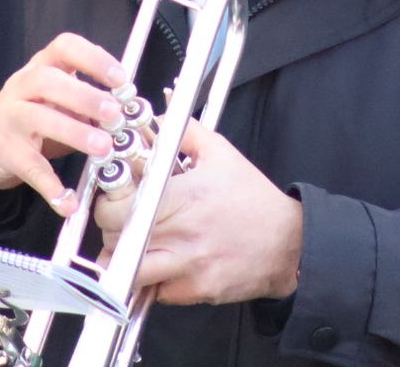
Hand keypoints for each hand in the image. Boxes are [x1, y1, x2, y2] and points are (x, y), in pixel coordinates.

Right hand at [0, 33, 126, 215]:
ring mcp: (11, 118)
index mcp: (42, 66)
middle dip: (84, 96)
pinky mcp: (8, 152)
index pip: (65, 47)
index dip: (93, 58)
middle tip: (114, 113)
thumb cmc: (34, 113)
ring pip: (39, 119)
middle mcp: (22, 86)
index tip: (119, 78)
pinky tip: (69, 200)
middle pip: (48, 81)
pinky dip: (51, 186)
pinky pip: (30, 168)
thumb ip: (87, 98)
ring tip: (103, 147)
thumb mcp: (57, 96)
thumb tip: (128, 107)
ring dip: (75, 132)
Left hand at [93, 120, 301, 304]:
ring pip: (129, 273)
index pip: (120, 208)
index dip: (109, 203)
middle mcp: (182, 234)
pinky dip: (151, 280)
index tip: (117, 198)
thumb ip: (186, 131)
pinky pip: (156, 291)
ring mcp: (187, 266)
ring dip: (124, 261)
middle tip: (121, 223)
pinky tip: (163, 264)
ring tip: (134, 247)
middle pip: (117, 241)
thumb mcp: (222, 154)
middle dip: (111, 232)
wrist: (290, 243)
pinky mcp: (195, 291)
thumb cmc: (253, 199)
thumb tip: (163, 108)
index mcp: (184, 197)